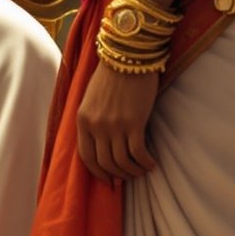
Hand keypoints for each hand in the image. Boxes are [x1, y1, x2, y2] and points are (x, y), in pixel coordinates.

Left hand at [76, 63, 158, 182]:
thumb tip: (102, 144)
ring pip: (123, 162)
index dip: (98, 172)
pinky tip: (152, 164)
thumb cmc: (111, 75)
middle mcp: (96, 125)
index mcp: (82, 120)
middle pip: (106, 163)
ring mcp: (114, 125)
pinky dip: (145, 163)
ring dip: (133, 171)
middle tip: (128, 178)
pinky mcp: (134, 122)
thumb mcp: (91, 98)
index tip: (108, 180)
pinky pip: (138, 153)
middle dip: (118, 175)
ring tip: (142, 170)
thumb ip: (92, 120)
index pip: (86, 157)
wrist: (128, 55)